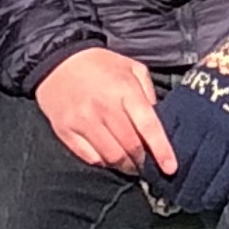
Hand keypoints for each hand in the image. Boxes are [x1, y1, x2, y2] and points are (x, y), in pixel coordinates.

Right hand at [36, 48, 176, 175]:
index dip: (161, 150)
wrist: (58, 62)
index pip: (148, 126)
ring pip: (111, 156)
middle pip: (130, 146)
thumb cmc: (100, 65)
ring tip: (129, 163)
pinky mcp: (66, 131)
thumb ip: (148, 93)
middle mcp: (104, 107)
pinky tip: (108, 157)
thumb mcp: (132, 68)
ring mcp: (83, 121)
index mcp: (125, 90)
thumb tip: (157, 120)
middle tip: (146, 162)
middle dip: (142, 160)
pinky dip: (103, 162)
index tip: (170, 167)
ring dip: (124, 165)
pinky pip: (90, 157)